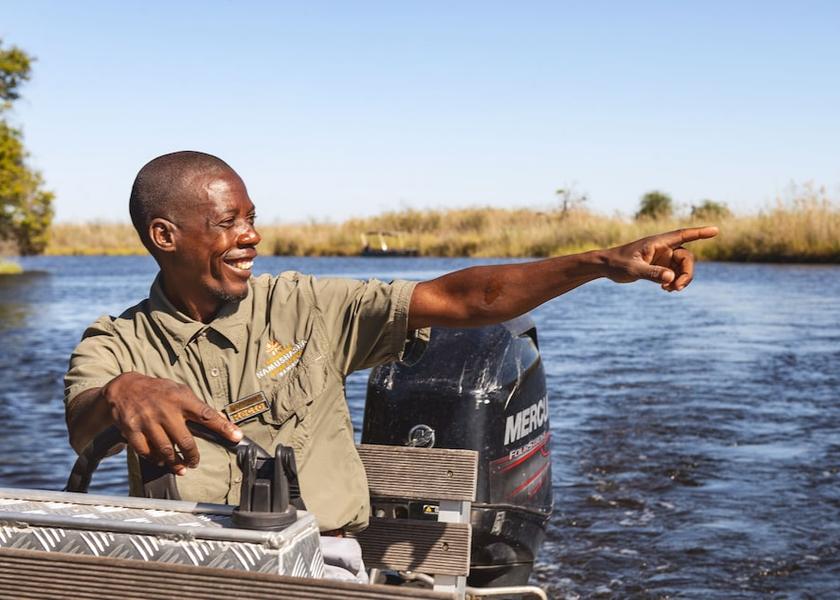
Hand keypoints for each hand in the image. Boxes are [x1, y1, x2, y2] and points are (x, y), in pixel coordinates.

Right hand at [101, 372, 241, 474]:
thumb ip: (197, 406)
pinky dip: (156, 459)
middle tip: (195, 462)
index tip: (237, 437)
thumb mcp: (179, 391)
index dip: (224, 427)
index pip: (207, 414)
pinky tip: (161, 460)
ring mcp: (148, 420)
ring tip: (180, 466)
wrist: (125, 388)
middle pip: (185, 441)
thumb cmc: (158, 391)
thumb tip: (221, 417)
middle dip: (192, 456)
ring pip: (166, 450)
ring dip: (175, 463)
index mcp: (181, 399)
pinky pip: (147, 452)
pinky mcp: (132, 430)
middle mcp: (166, 410)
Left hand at [603, 226, 718, 290]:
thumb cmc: (617, 263)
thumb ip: (652, 273)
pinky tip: (666, 289)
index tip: (716, 230)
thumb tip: (672, 278)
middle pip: (687, 258)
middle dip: (686, 273)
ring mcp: (663, 258)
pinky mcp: (660, 267)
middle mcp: (664, 248)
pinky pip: (675, 274)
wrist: (606, 266)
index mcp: (658, 242)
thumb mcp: (633, 269)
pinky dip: (675, 282)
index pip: (683, 235)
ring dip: (681, 280)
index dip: (700, 233)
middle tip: (677, 288)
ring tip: (669, 290)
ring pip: (683, 267)